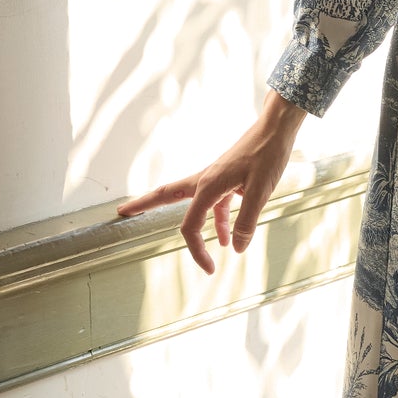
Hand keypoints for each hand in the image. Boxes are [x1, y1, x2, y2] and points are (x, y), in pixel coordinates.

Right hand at [116, 95, 303, 276]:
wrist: (275, 130)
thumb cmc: (266, 155)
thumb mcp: (260, 192)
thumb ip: (246, 221)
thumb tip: (235, 248)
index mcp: (207, 186)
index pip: (189, 225)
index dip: (196, 250)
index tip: (209, 268)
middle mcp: (204, 181)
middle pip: (166, 196)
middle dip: (144, 205)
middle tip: (122, 212)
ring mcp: (214, 179)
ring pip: (193, 205)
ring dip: (194, 227)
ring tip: (204, 250)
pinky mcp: (226, 179)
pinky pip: (214, 204)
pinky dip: (218, 221)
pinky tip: (226, 236)